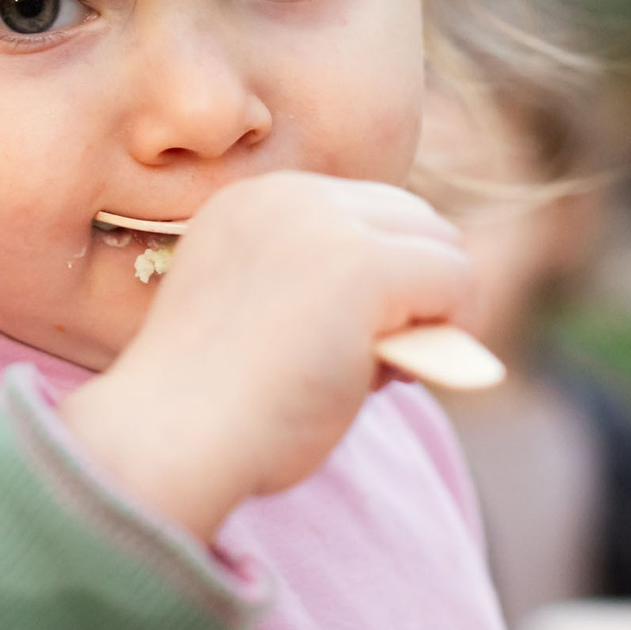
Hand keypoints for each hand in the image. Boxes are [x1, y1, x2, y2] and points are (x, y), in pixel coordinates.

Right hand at [58, 173, 479, 542]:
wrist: (174, 435)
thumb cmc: (209, 409)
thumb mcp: (259, 322)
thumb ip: (318, 297)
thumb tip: (415, 316)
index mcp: (249, 203)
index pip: (357, 212)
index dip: (377, 277)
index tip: (354, 341)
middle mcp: (286, 194)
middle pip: (407, 215)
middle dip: (417, 284)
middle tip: (391, 359)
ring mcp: (326, 224)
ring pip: (440, 243)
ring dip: (438, 306)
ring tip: (394, 369)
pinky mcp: (365, 264)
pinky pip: (456, 281)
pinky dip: (455, 325)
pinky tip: (413, 369)